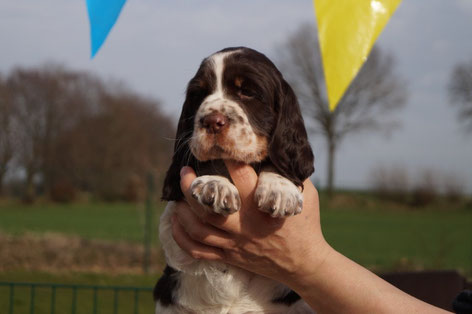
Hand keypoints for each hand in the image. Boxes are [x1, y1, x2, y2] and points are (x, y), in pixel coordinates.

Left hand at [171, 160, 330, 288]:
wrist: (304, 264)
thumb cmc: (305, 224)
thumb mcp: (304, 194)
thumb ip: (288, 174)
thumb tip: (275, 153)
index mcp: (261, 205)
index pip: (239, 175)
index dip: (226, 157)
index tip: (218, 147)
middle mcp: (244, 224)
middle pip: (208, 202)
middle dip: (191, 185)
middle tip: (185, 172)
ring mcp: (234, 243)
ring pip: (198, 227)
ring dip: (182, 210)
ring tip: (177, 197)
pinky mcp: (229, 256)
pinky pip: (198, 250)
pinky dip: (182, 237)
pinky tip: (177, 222)